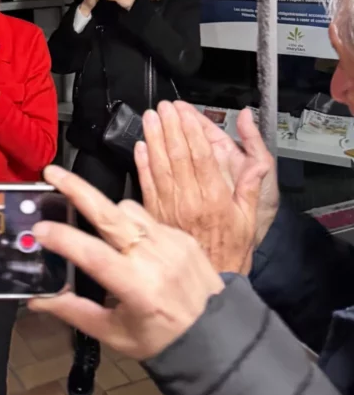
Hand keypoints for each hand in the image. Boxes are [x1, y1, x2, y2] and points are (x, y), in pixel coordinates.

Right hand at [29, 165, 223, 360]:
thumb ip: (75, 312)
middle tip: (52, 172)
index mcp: (136, 288)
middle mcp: (154, 258)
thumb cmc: (162, 341)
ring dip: (107, 211)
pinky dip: (133, 224)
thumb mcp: (115, 334)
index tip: (39, 230)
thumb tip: (37, 300)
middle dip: (77, 188)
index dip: (64, 239)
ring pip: (127, 208)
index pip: (93, 255)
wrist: (217, 337)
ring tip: (98, 226)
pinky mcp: (182, 234)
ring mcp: (170, 241)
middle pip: (109, 213)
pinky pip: (148, 217)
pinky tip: (132, 242)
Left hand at [135, 101, 268, 273]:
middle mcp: (191, 201)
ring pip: (160, 166)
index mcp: (216, 199)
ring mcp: (170, 209)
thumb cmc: (232, 250)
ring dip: (153, 139)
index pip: (202, 156)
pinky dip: (142, 164)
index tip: (184, 111)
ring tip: (150, 117)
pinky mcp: (155, 217)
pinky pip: (147, 185)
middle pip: (178, 156)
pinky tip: (140, 146)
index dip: (191, 130)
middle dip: (170, 127)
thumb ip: (250, 183)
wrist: (210, 287)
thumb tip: (255, 157)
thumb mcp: (250, 218)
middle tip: (163, 106)